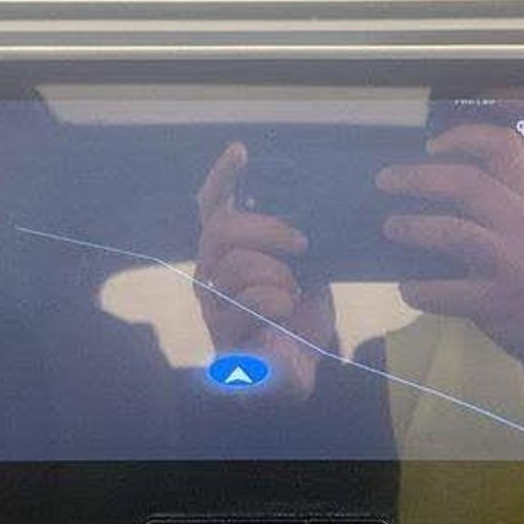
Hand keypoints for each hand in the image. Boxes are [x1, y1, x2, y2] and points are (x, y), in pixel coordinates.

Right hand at [195, 142, 334, 398]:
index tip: (240, 151)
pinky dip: (277, 301)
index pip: (213, 207)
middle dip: (265, 228)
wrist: (298, 372)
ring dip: (276, 273)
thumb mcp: (305, 268)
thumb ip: (295, 239)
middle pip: (220, 231)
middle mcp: (211, 275)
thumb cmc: (298, 318)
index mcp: (228, 253)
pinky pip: (248, 303)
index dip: (222, 177)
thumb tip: (312, 202)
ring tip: (295, 289)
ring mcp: (213, 306)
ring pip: (234, 266)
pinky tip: (287, 311)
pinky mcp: (223, 336)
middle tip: (301, 242)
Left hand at [377, 123, 523, 356]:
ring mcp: (511, 262)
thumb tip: (442, 187)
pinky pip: (447, 292)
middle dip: (419, 178)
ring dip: (414, 227)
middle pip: (468, 184)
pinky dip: (420, 289)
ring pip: (454, 232)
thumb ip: (511, 201)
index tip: (432, 145)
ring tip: (391, 227)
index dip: (465, 137)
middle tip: (386, 180)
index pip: (505, 148)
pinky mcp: (497, 301)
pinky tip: (408, 288)